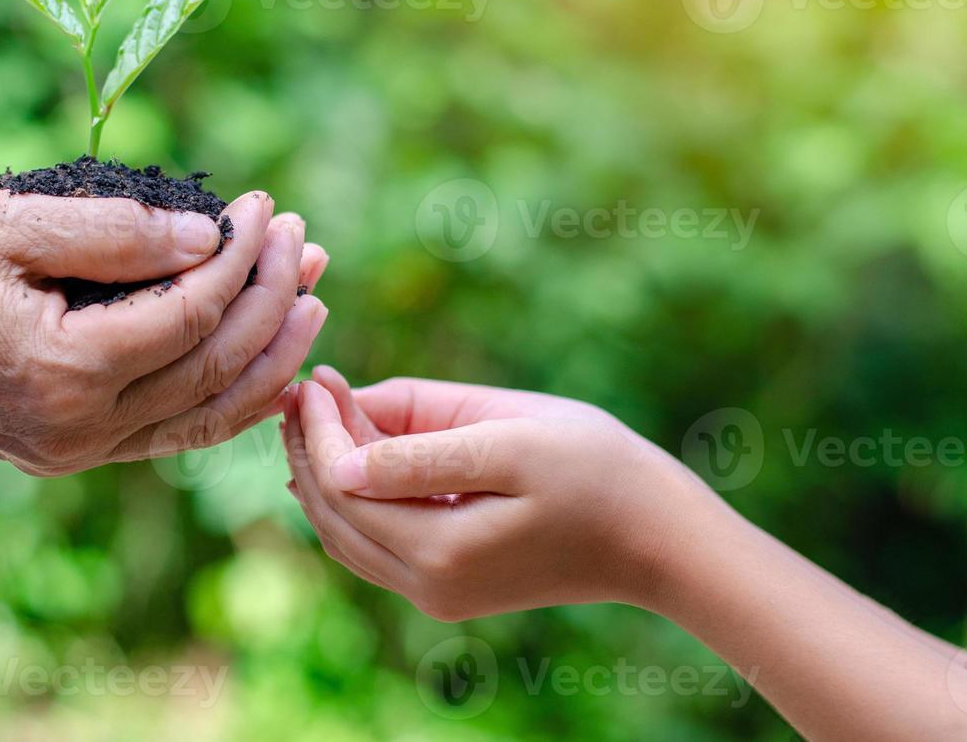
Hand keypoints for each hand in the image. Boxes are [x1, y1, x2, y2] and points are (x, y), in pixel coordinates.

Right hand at [0, 188, 328, 475]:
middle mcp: (81, 428)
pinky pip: (171, 433)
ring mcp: (77, 450)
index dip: (241, 257)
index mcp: (66, 370)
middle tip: (306, 243)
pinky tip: (265, 367)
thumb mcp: (12, 223)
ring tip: (310, 300)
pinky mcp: (72, 452)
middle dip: (270, 301)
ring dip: (268, 357)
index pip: (191, 314)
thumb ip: (117, 231)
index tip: (267, 207)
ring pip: (205, 416)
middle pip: (214, 369)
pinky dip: (226, 400)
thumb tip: (212, 239)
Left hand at [282, 368, 706, 620]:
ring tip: (318, 412)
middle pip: (333, 512)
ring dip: (322, 474)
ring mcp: (438, 594)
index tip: (315, 373)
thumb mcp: (508, 440)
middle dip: (309, 447)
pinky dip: (352, 500)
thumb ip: (419, 444)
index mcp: (440, 550)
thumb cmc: (596, 471)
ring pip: (346, 533)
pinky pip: (374, 546)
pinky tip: (350, 454)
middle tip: (305, 385)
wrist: (661, 537)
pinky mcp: (450, 588)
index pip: (342, 483)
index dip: (318, 426)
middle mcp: (429, 585)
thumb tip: (336, 436)